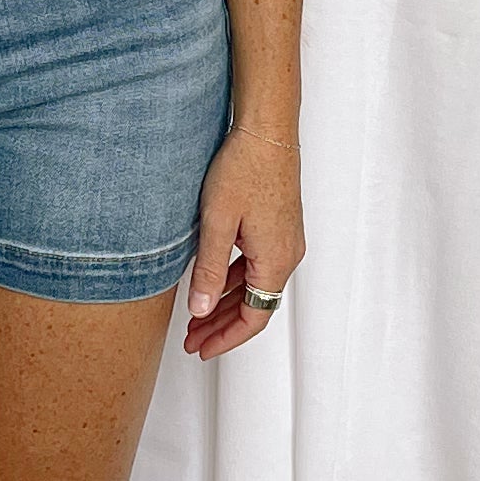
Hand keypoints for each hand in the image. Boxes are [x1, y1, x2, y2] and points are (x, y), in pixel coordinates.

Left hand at [182, 117, 303, 358]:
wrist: (266, 131)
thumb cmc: (244, 169)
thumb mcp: (218, 224)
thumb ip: (209, 272)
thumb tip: (202, 311)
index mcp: (275, 261)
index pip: (254, 317)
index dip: (226, 338)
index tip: (202, 349)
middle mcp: (287, 255)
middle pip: (256, 306)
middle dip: (222, 326)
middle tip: (192, 339)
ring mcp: (285, 241)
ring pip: (256, 287)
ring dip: (227, 303)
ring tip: (196, 316)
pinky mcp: (279, 227)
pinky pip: (258, 266)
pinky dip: (235, 281)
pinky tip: (213, 283)